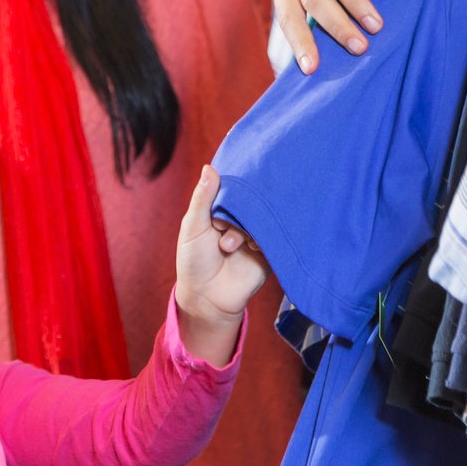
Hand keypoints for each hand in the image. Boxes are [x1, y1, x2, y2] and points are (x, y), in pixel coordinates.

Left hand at [173, 166, 263, 363]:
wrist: (207, 299)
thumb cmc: (194, 261)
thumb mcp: (193, 226)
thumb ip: (203, 198)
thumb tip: (209, 167)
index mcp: (220, 212)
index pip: (231, 190)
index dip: (230, 191)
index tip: (226, 194)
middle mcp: (239, 221)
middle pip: (248, 203)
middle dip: (237, 212)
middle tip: (222, 227)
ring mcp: (254, 236)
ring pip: (259, 219)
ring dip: (243, 230)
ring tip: (228, 246)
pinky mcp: (268, 252)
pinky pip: (272, 237)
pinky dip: (261, 238)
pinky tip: (250, 246)